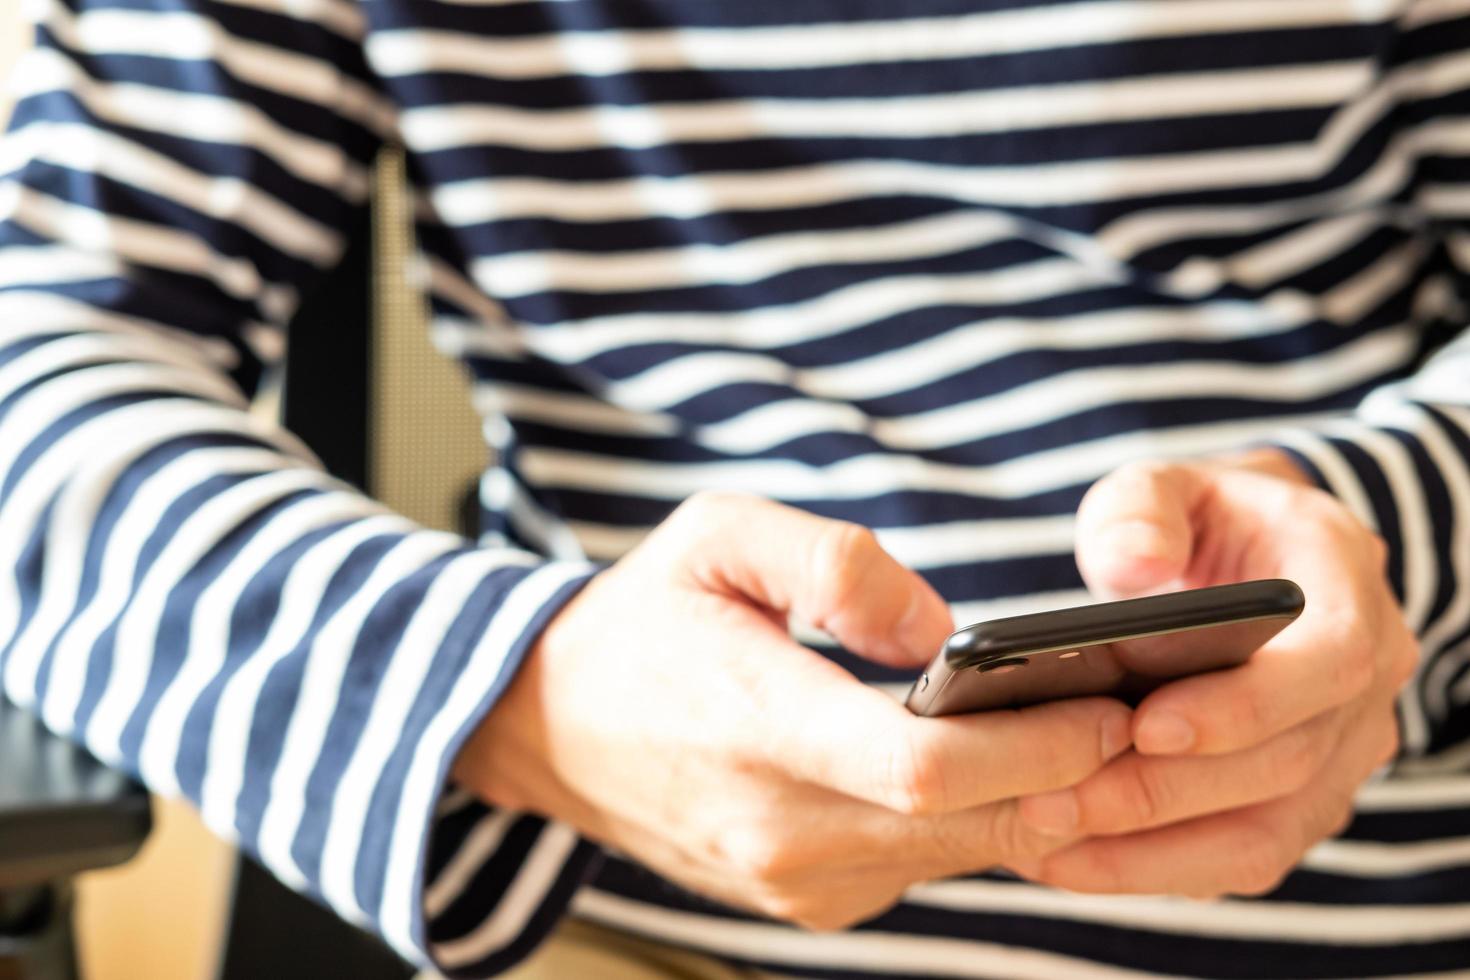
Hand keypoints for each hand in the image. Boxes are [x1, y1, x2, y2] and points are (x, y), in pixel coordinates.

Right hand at [453, 492, 1132, 928]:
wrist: (551, 726)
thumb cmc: (645, 618)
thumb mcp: (715, 535)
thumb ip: (831, 562)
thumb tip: (937, 630)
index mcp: (755, 726)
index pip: (925, 768)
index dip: (1036, 743)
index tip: (1114, 704)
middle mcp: (779, 827)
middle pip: (966, 825)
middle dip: (1067, 775)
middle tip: (1140, 712)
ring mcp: (793, 879)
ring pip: (957, 854)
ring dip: (1033, 800)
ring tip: (1090, 730)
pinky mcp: (807, 898)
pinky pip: (924, 866)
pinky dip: (979, 821)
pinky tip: (1005, 763)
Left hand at [1014, 451, 1417, 897]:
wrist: (1244, 560)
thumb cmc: (1198, 520)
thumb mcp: (1167, 485)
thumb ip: (1142, 508)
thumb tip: (1131, 567)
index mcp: (1348, 596)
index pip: (1326, 664)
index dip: (1244, 705)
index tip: (1148, 725)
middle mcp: (1361, 690)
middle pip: (1283, 764)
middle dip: (1162, 790)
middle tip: (1051, 800)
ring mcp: (1338, 757)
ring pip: (1263, 831)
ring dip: (1150, 848)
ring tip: (1043, 840)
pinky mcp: (1297, 805)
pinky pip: (1238, 858)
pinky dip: (1153, 868)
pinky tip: (1065, 860)